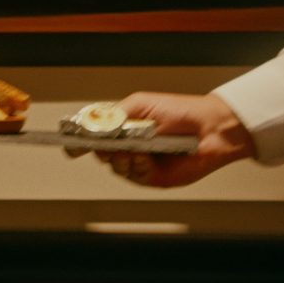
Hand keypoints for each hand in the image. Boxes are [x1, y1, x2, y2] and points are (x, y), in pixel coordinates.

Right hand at [71, 92, 256, 186]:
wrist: (209, 128)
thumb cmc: (180, 111)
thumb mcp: (141, 104)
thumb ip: (115, 114)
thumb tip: (94, 125)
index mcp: (125, 127)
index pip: (97, 135)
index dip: (85, 139)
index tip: (74, 141)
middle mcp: (130, 146)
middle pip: (102, 154)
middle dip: (103, 150)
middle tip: (106, 145)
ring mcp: (140, 162)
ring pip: (116, 167)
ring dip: (120, 159)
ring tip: (131, 150)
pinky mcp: (152, 177)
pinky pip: (134, 176)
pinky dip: (136, 167)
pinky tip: (144, 158)